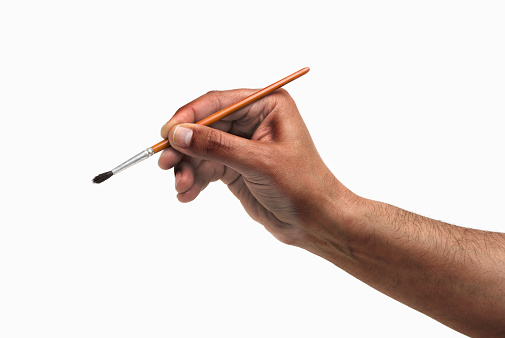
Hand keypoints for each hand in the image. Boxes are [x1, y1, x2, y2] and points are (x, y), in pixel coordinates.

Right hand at [159, 89, 351, 246]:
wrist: (316, 221)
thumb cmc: (302, 186)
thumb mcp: (258, 162)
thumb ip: (217, 146)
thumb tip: (178, 133)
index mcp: (266, 106)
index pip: (219, 102)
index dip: (190, 116)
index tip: (167, 132)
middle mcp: (253, 120)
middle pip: (205, 125)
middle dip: (184, 146)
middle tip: (165, 163)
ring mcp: (242, 144)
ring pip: (201, 148)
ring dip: (187, 168)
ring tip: (181, 187)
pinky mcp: (236, 166)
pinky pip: (206, 167)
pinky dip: (195, 180)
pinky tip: (188, 195)